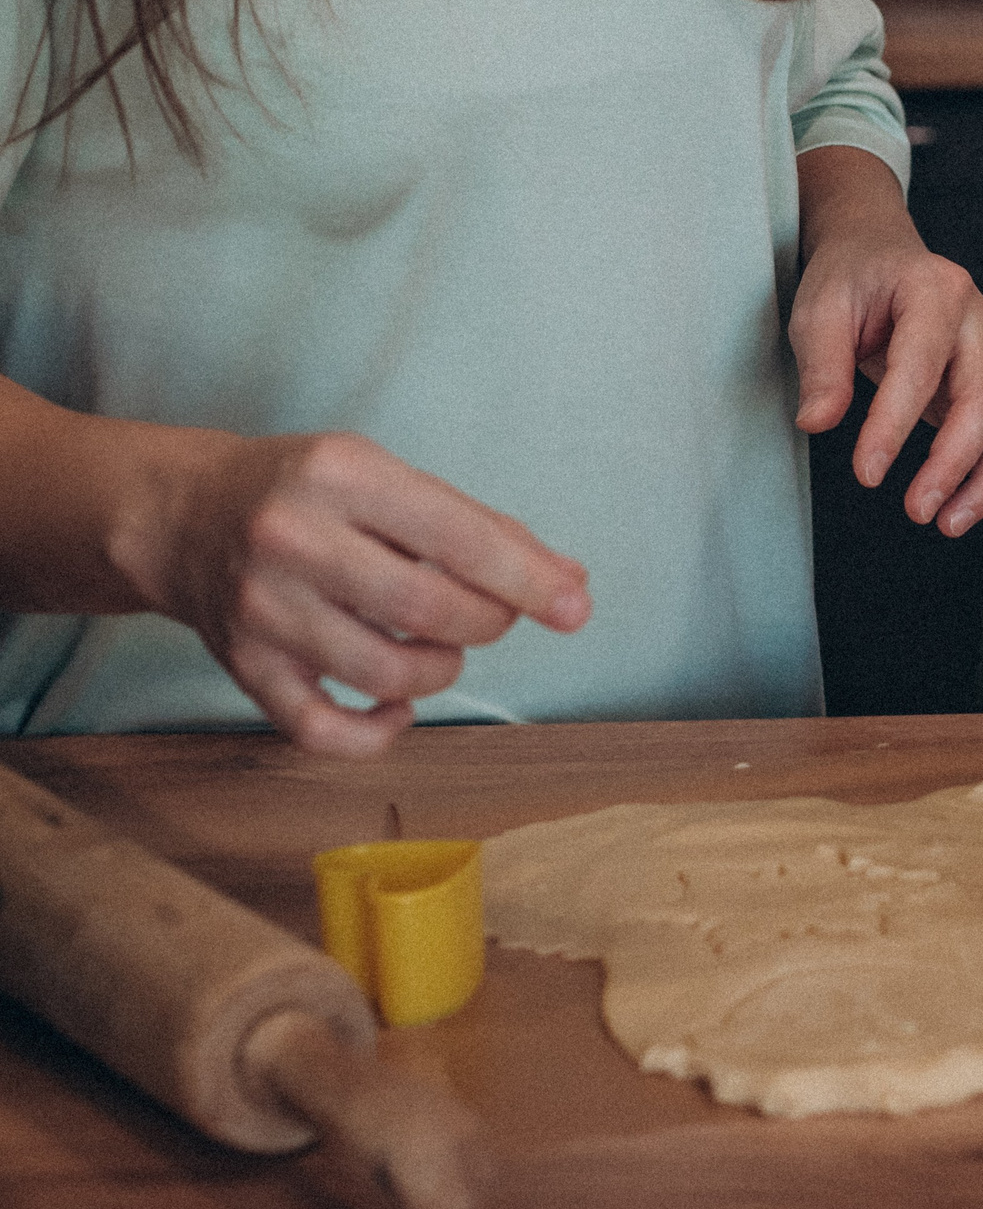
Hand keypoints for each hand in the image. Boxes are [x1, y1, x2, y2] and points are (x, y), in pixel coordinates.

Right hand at [137, 432, 589, 756]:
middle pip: (427, 610)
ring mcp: (262, 608)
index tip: (575, 608)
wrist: (182, 514)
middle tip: (491, 616)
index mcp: (342, 474)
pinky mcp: (243, 666)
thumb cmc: (310, 493)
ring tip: (441, 647)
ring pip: (385, 674)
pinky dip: (376, 734)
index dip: (527, 580)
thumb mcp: (390, 479)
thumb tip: (568, 583)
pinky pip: (320, 729)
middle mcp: (293, 538)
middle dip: (487, 623)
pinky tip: (396, 709)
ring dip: (440, 671)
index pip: (457, 538)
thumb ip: (481, 529)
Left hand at [790, 146, 982, 536]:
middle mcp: (979, 320)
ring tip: (948, 523)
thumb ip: (821, 365)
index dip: (895, 425)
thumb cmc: (850, 281)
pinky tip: (967, 506)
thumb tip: (818, 422)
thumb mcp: (819, 310)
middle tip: (916, 512)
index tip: (866, 474)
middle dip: (953, 465)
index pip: (921, 367)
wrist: (881, 254)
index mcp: (935, 290)